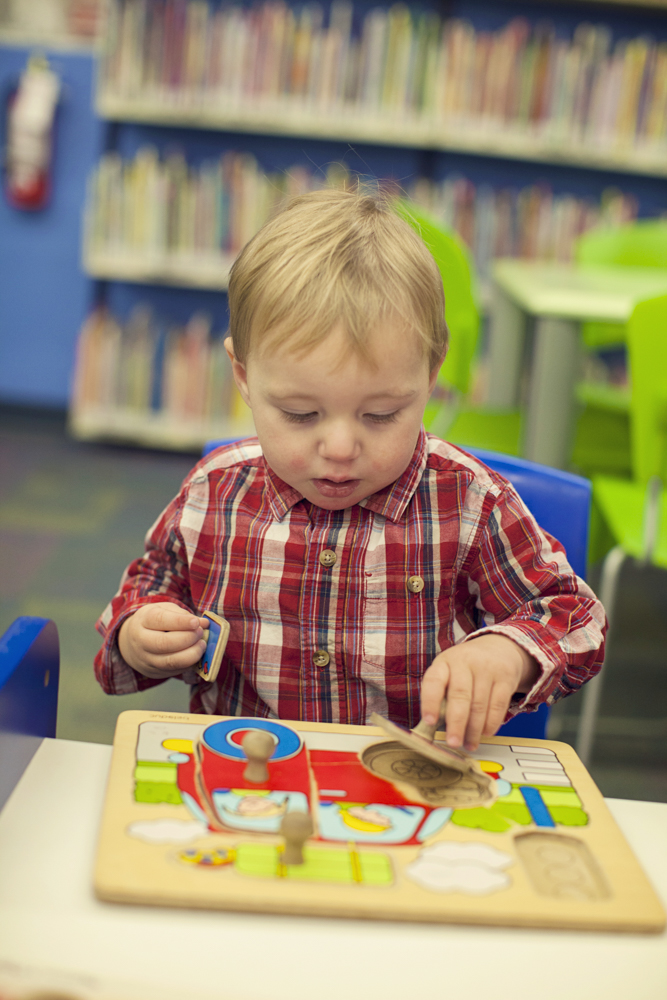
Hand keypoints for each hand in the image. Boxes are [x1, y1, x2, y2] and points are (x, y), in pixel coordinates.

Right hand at [118, 602, 208, 678]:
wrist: (132, 643)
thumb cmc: (154, 622)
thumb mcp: (164, 610)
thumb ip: (183, 615)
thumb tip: (204, 623)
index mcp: (143, 620)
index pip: (160, 620)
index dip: (180, 622)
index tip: (196, 622)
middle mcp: (141, 641)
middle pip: (163, 643)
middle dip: (187, 638)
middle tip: (200, 632)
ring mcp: (146, 659)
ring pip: (170, 661)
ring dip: (191, 654)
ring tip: (202, 645)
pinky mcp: (154, 672)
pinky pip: (174, 670)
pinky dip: (189, 663)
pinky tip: (195, 654)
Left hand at [420, 634, 539, 751]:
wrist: (498, 648)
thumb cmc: (465, 668)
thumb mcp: (448, 672)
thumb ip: (441, 696)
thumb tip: (432, 729)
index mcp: (444, 662)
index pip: (434, 681)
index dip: (430, 702)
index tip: (429, 722)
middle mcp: (465, 662)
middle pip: (460, 696)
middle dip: (456, 723)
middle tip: (453, 742)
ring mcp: (487, 669)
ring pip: (479, 704)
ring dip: (474, 729)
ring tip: (469, 744)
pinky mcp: (505, 678)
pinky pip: (498, 705)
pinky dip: (491, 723)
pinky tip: (486, 733)